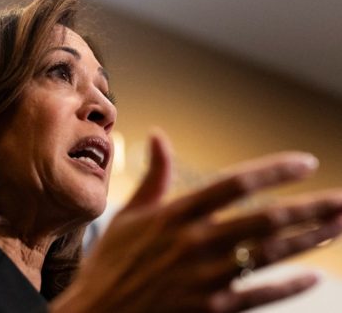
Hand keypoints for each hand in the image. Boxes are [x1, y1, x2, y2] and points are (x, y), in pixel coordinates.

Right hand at [52, 130, 341, 312]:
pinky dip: (288, 285)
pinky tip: (311, 277)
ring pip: (269, 254)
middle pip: (265, 219)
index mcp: (175, 215)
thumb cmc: (111, 262)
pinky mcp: (211, 308)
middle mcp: (195, 243)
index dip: (274, 171)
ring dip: (309, 241)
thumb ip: (154, 176)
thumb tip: (159, 134)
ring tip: (339, 227)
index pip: (234, 184)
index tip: (305, 163)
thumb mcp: (128, 215)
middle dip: (310, 208)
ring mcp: (205, 277)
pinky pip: (259, 295)